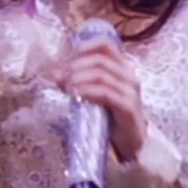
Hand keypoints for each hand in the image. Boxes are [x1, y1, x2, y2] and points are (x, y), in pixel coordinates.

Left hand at [61, 40, 145, 161]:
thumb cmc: (112, 115)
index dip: (82, 48)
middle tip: (57, 76)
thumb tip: (56, 73)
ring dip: (77, 78)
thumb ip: (82, 80)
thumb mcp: (96, 92)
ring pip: (101, 74)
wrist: (131, 142)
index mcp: (122, 66)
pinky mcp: (128, 106)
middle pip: (99, 59)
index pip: (104, 45)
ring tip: (63, 86)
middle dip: (74, 65)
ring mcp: (130, 90)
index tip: (63, 60)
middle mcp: (129, 74)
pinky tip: (75, 94)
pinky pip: (105, 93)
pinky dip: (87, 91)